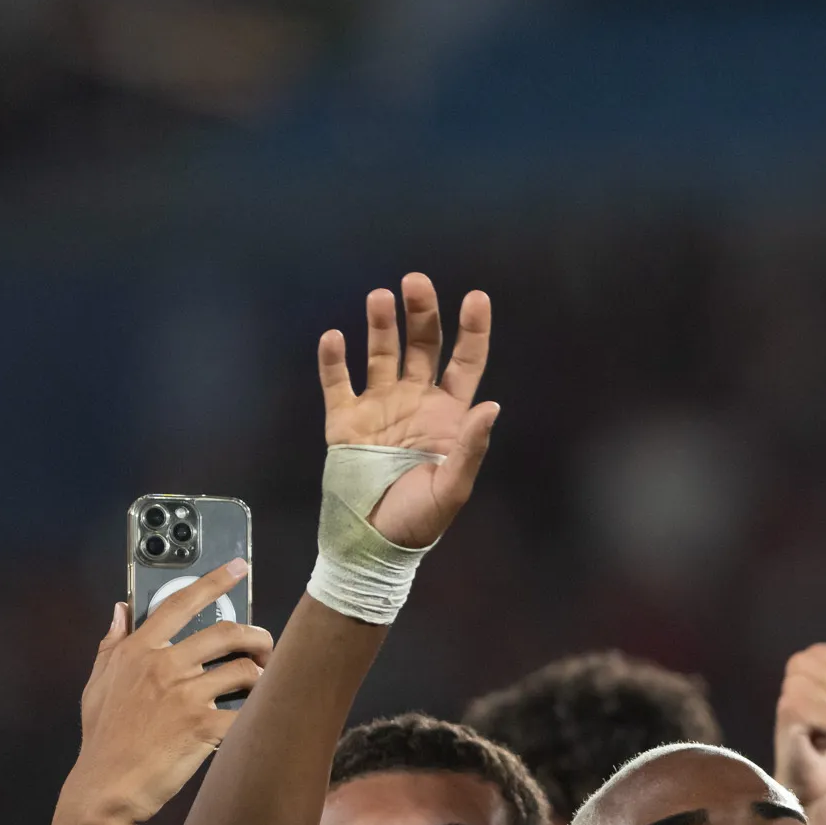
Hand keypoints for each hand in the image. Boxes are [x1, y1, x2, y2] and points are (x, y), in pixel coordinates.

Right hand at [59, 566, 271, 824]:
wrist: (106, 788)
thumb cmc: (103, 739)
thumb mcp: (97, 685)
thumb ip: (111, 644)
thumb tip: (119, 609)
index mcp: (138, 652)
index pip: (179, 604)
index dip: (213, 582)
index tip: (238, 567)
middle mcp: (164, 667)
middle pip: (227, 633)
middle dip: (256, 636)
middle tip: (264, 646)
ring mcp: (186, 696)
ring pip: (246, 670)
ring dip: (263, 675)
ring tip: (261, 686)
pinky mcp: (205, 726)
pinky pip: (247, 710)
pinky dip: (258, 712)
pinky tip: (256, 717)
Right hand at [317, 273, 499, 549]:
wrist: (372, 542)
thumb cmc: (419, 520)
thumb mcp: (452, 488)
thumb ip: (470, 447)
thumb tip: (491, 406)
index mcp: (448, 415)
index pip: (465, 361)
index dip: (473, 330)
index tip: (476, 296)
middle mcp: (415, 402)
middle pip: (423, 346)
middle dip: (421, 313)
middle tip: (415, 282)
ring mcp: (379, 408)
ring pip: (381, 354)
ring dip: (381, 325)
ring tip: (380, 297)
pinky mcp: (344, 421)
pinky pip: (337, 382)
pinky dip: (334, 360)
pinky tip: (334, 337)